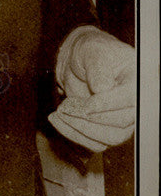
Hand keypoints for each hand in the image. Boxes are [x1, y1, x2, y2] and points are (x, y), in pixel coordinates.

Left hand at [50, 26, 135, 150]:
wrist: (80, 61)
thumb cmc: (90, 52)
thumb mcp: (92, 51)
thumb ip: (98, 68)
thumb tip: (103, 89)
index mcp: (137, 81)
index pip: (130, 99)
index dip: (107, 104)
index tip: (85, 106)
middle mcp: (134, 104)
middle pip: (120, 123)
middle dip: (89, 119)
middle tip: (64, 108)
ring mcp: (122, 120)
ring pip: (109, 138)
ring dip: (80, 130)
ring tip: (57, 114)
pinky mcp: (108, 130)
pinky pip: (96, 143)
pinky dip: (74, 135)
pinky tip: (58, 121)